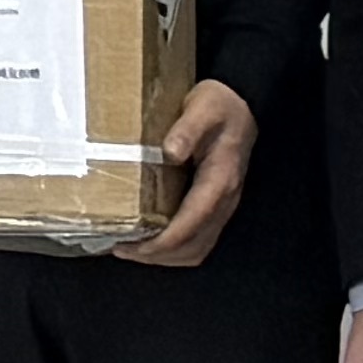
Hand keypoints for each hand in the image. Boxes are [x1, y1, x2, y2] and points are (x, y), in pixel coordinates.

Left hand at [118, 79, 257, 266]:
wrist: (240, 105)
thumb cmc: (219, 106)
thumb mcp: (203, 107)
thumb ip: (187, 128)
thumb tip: (170, 151)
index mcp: (221, 179)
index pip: (193, 222)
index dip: (164, 240)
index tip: (135, 245)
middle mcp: (225, 200)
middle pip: (195, 245)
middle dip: (159, 254)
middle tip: (122, 248)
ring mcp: (222, 206)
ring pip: (198, 248)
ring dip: (166, 256)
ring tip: (131, 249)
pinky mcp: (214, 206)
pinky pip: (198, 239)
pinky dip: (174, 248)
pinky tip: (149, 239)